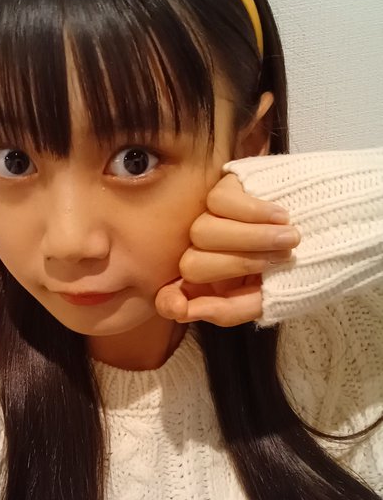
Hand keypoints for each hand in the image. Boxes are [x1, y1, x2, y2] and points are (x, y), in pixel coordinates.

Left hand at [155, 173, 300, 326]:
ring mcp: (210, 219)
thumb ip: (227, 311)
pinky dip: (254, 212)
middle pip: (192, 264)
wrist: (331, 230)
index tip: (182, 306)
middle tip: (280, 259)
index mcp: (208, 287)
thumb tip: (187, 311)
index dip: (170, 302)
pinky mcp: (224, 188)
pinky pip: (219, 201)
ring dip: (252, 238)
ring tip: (290, 239)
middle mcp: (202, 253)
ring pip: (203, 231)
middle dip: (237, 264)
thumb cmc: (297, 269)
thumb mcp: (267, 300)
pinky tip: (281, 216)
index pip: (169, 297)